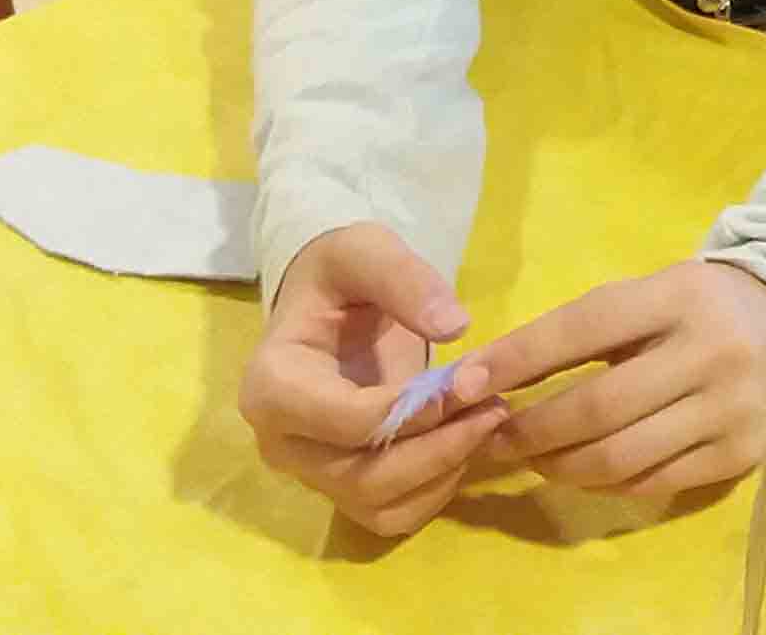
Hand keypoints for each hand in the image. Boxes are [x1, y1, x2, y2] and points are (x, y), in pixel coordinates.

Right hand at [243, 223, 511, 535]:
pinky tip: (466, 443)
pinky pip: (392, 515)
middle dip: (438, 448)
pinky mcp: (340, 488)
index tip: (467, 381)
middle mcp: (281, 442)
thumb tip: (454, 326)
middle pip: (363, 477)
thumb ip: (403, 278)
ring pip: (380, 506)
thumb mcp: (365, 250)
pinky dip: (436, 490)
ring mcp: (309, 473)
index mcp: (272, 384)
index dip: (414, 410)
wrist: (327, 305)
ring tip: (487, 421)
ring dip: (444, 472)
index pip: (346, 421)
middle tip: (494, 407)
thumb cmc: (339, 276)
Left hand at [462, 257, 765, 496]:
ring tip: (535, 457)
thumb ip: (576, 334)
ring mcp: (730, 409)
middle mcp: (710, 353)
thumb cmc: (691, 306)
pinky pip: (652, 483)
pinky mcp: (741, 454)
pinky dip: (604, 483)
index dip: (518, 359)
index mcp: (677, 298)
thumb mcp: (642, 296)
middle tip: (493, 437)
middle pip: (597, 408)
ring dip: (560, 464)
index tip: (464, 384)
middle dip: (531, 430)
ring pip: (620, 458)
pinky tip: (584, 469)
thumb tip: (488, 378)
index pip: (583, 330)